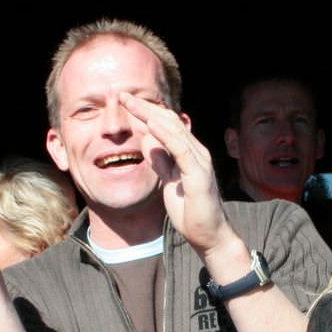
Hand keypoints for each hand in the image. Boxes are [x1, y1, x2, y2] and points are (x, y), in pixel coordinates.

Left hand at [118, 95, 233, 255]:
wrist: (209, 236)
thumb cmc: (191, 212)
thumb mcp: (169, 182)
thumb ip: (161, 161)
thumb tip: (148, 141)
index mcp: (189, 153)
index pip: (167, 125)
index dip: (146, 111)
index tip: (125, 101)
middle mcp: (197, 152)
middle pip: (169, 121)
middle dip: (145, 107)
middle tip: (122, 95)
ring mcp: (199, 162)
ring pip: (174, 130)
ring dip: (151, 115)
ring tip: (132, 103)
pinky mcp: (198, 174)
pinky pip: (180, 149)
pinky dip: (165, 135)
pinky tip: (151, 124)